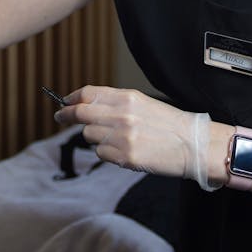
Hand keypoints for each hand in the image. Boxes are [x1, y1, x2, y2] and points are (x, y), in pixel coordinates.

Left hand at [54, 83, 195, 176]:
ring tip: (116, 139)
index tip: (64, 103)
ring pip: (89, 135)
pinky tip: (124, 151)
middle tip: (60, 117)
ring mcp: (122, 137)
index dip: (72, 98)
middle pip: (81, 114)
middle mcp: (121, 115)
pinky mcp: (125, 157)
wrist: (191, 144)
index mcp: (126, 98)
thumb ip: (114, 103)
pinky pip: (101, 154)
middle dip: (66, 116)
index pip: (88, 94)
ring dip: (95, 137)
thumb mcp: (141, 103)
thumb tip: (85, 105)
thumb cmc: (168, 123)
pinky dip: (107, 153)